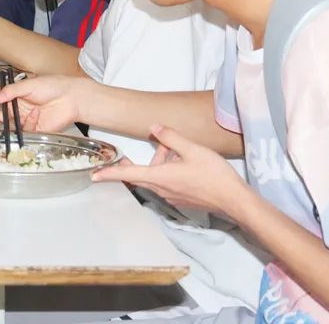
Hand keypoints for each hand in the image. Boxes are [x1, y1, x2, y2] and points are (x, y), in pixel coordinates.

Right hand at [0, 74, 91, 133]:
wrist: (71, 97)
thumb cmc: (52, 86)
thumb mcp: (29, 84)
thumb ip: (10, 91)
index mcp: (16, 94)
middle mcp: (19, 107)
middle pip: (0, 115)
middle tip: (0, 113)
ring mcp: (26, 119)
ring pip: (10, 126)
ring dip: (11, 121)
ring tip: (15, 115)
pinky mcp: (35, 129)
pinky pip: (25, 130)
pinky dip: (29, 122)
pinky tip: (36, 114)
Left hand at [92, 125, 252, 216]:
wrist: (234, 200)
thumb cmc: (214, 175)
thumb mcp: (192, 149)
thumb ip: (171, 137)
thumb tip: (154, 127)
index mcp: (159, 177)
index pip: (128, 174)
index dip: (109, 173)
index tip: (94, 175)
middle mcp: (161, 189)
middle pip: (144, 172)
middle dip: (151, 158)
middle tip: (168, 146)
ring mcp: (171, 196)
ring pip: (157, 176)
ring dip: (163, 163)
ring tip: (183, 153)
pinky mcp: (181, 198)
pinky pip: (167, 182)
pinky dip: (171, 171)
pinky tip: (188, 164)